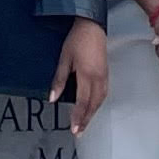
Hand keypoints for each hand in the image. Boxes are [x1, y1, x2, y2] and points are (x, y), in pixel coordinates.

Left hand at [50, 18, 109, 134]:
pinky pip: (103, 93)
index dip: (78, 117)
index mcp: (87, 75)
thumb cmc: (77, 40)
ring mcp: (104, 76)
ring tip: (85, 122)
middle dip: (86, 119)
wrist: (92, 26)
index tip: (74, 128)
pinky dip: (98, 103)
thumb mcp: (64, 59)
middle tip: (79, 131)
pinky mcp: (106, 72)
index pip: (83, 102)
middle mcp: (98, 78)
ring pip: (100, 100)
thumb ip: (59, 80)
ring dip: (93, 113)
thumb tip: (52, 98)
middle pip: (93, 105)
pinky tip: (93, 106)